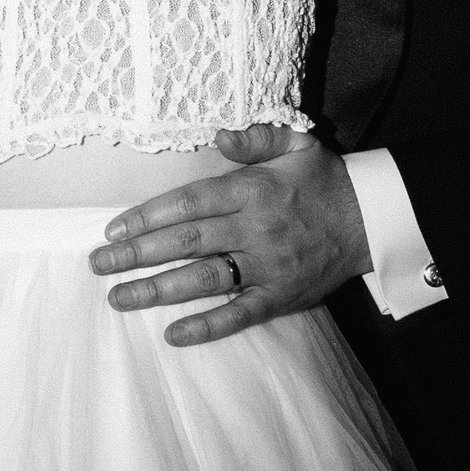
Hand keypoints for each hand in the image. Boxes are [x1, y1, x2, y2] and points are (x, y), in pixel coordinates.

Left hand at [90, 124, 371, 344]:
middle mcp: (255, 230)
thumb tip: (219, 136)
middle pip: (186, 243)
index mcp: (253, 191)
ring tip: (118, 298)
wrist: (371, 221)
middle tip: (98, 264)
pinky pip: (239, 315)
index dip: (148, 217)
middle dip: (137, 255)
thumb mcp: (297, 142)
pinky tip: (173, 334)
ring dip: (157, 291)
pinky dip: (207, 326)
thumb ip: (256, 136)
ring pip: (204, 281)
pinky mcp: (280, 296)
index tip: (113, 229)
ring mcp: (267, 267)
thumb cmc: (323, 179)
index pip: (189, 203)